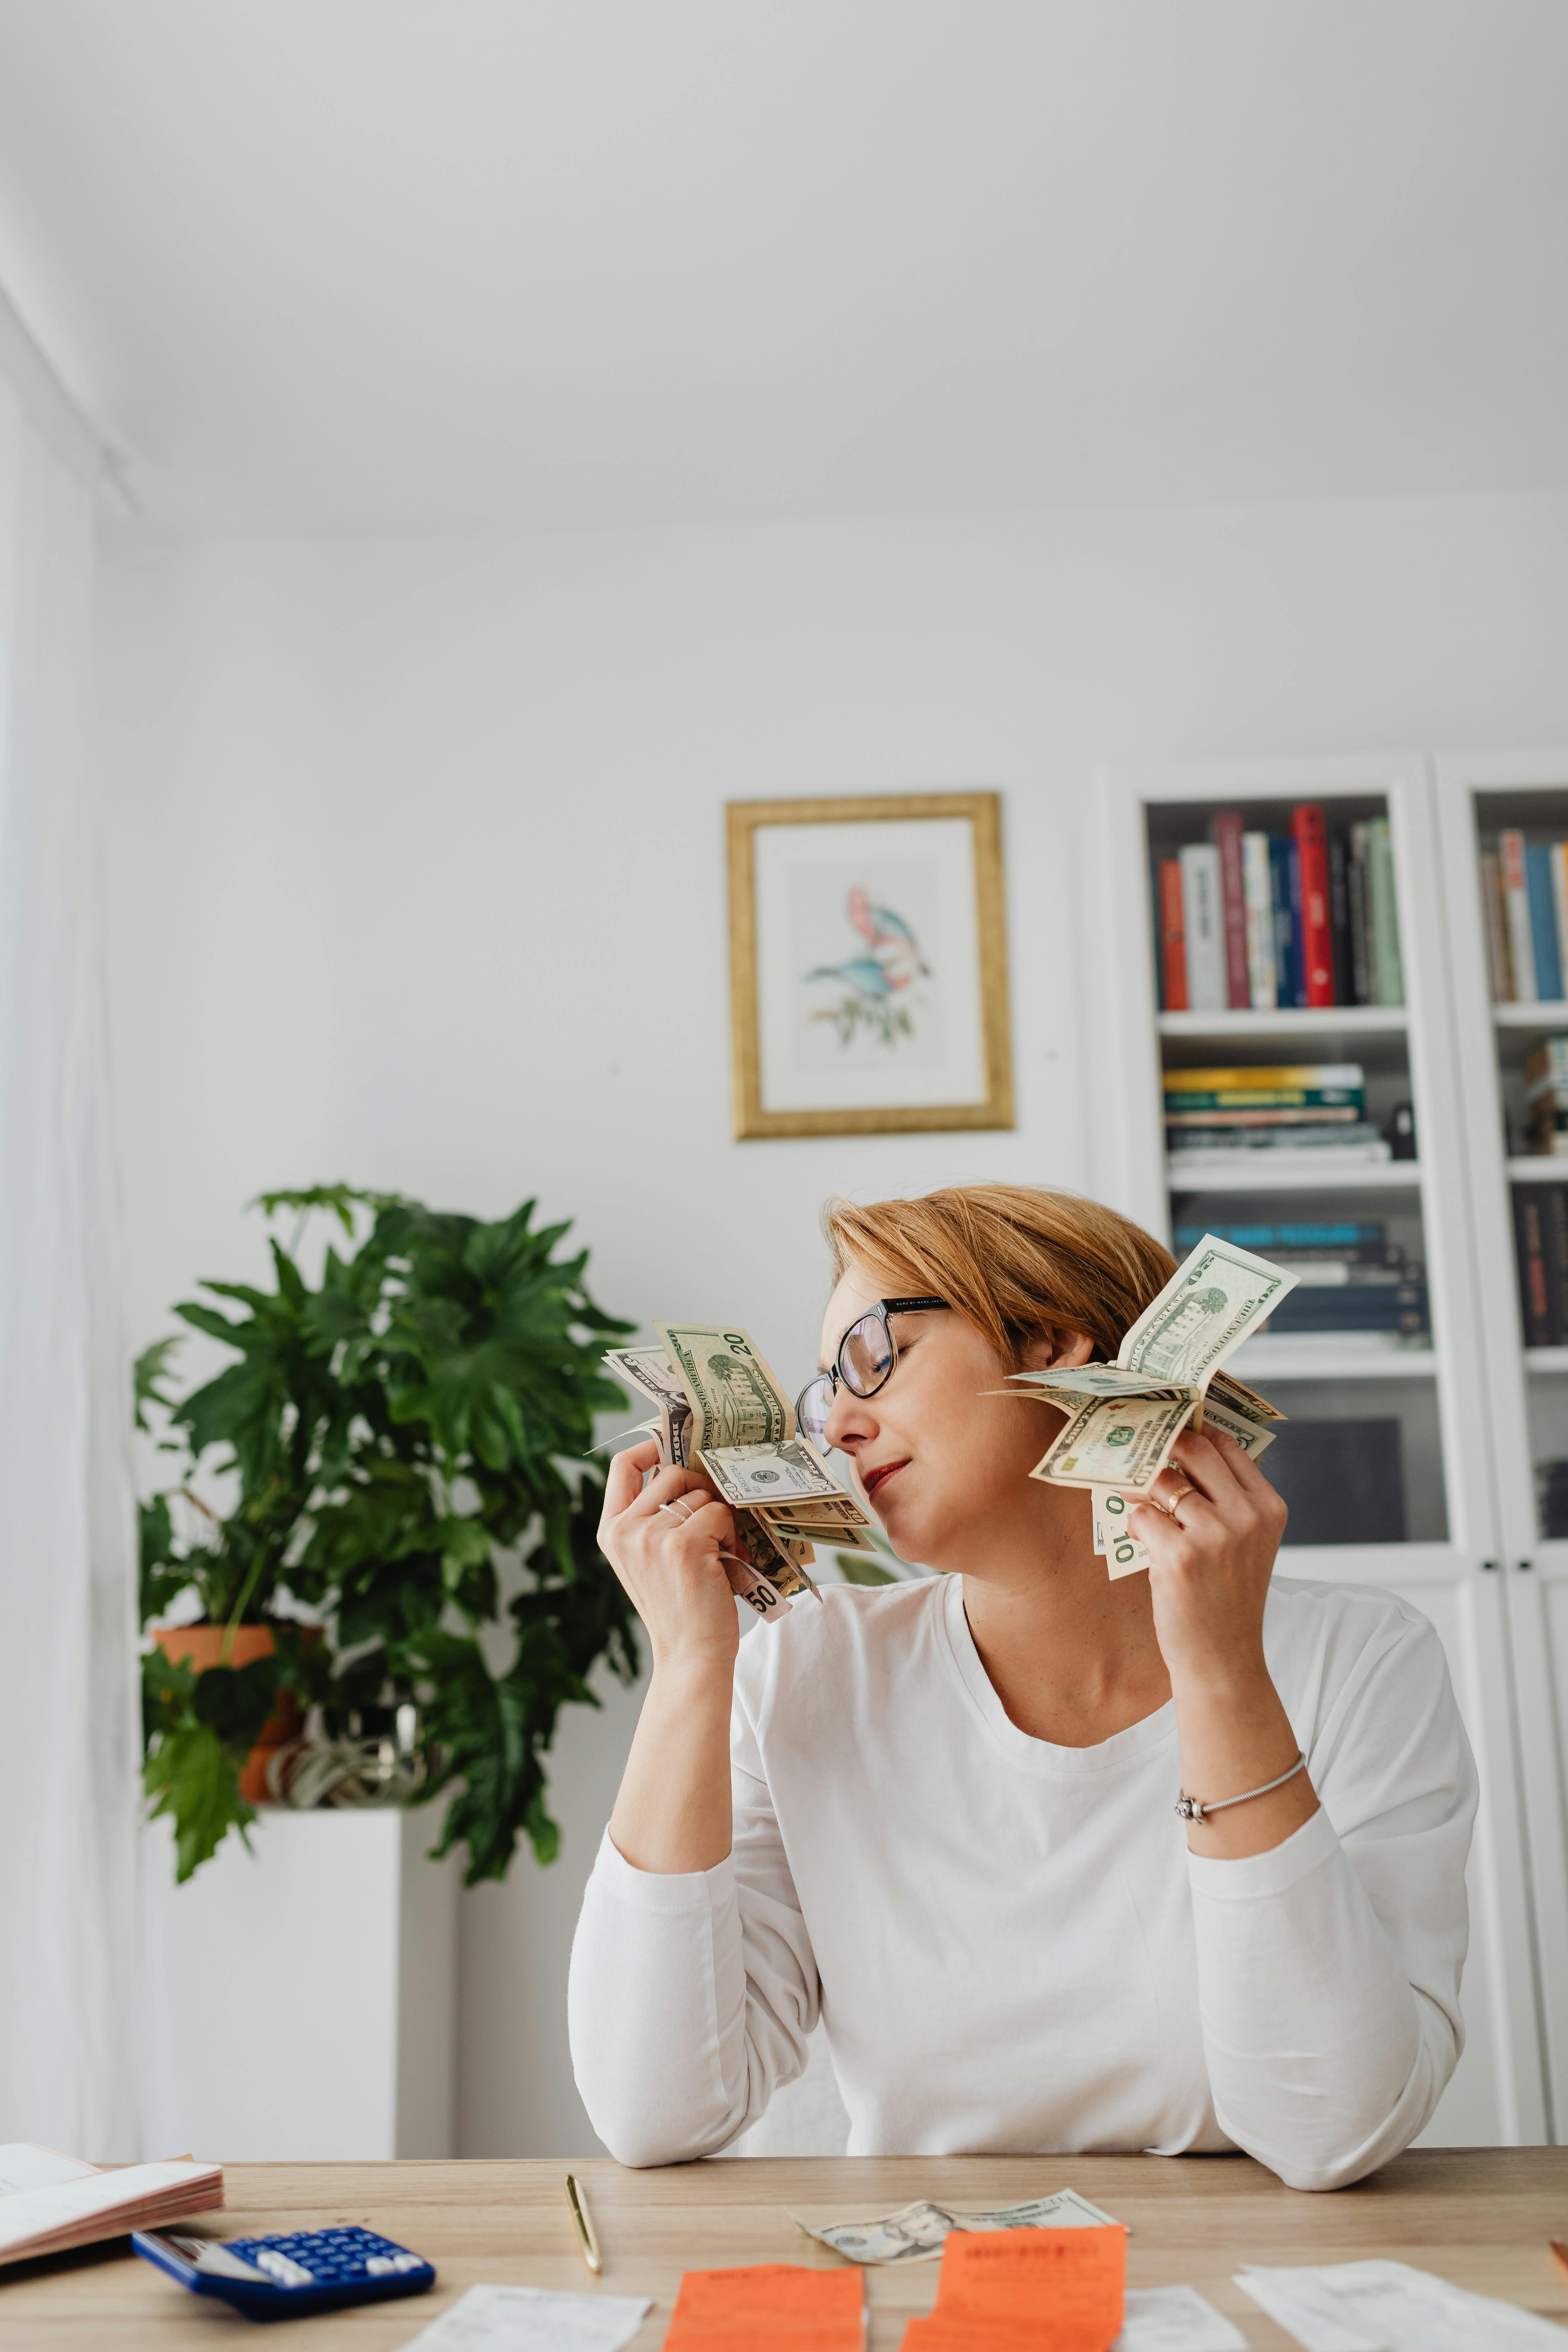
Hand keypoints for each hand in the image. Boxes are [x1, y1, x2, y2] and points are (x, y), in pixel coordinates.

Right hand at [598, 1438, 740, 1675]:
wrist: (691, 1655)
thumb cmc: (680, 1607)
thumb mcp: (650, 1559)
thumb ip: (654, 1518)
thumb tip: (690, 1470)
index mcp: (611, 1531)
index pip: (621, 1465)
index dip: (651, 1445)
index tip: (678, 1446)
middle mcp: (625, 1530)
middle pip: (671, 1472)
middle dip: (702, 1489)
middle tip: (715, 1520)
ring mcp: (652, 1536)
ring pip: (701, 1494)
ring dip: (720, 1517)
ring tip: (720, 1551)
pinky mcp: (684, 1544)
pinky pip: (720, 1513)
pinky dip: (732, 1534)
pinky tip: (728, 1560)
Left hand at [1129, 1427, 1311, 1858]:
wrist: (1223, 1659)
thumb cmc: (1224, 1598)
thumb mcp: (1243, 1543)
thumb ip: (1221, 1498)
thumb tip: (1174, 1449)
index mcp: (1268, 1506)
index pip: (1225, 1443)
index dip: (1190, 1427)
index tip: (1162, 1420)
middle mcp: (1247, 1515)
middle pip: (1193, 1448)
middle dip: (1159, 1443)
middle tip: (1134, 1443)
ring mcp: (1216, 1535)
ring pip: (1161, 1480)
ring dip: (1140, 1486)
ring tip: (1132, 1497)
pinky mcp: (1180, 1557)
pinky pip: (1141, 1516)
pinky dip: (1133, 1523)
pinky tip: (1141, 1541)